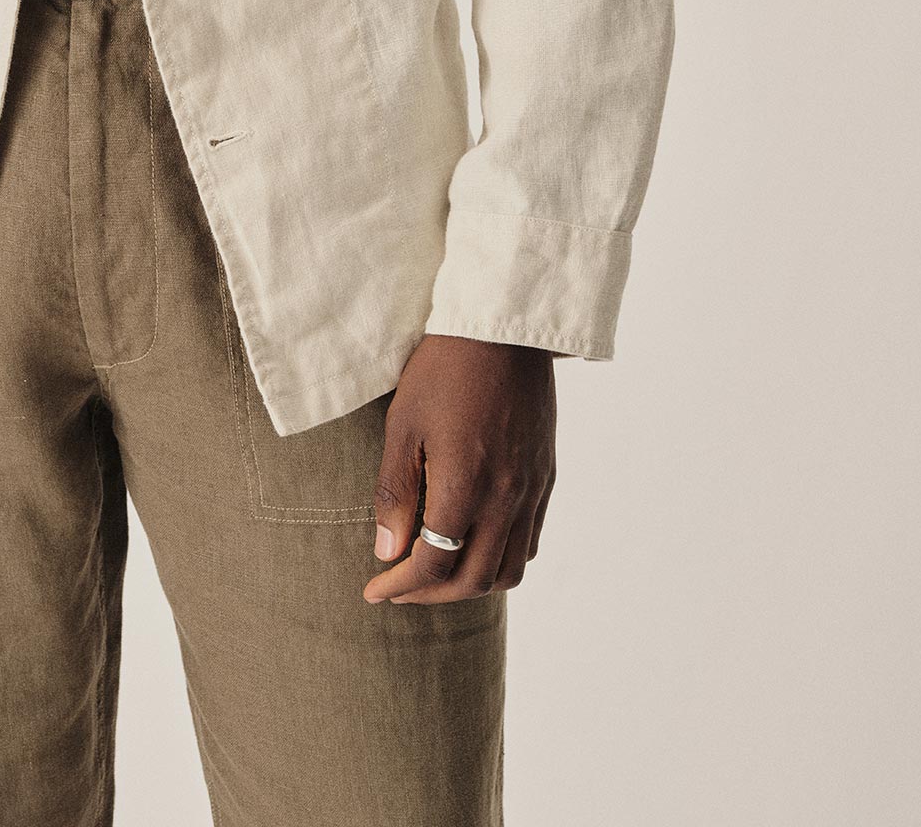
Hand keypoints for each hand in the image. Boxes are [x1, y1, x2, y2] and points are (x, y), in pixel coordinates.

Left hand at [362, 334, 555, 603]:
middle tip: (399, 587)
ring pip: (510, 570)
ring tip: (436, 574)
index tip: (373, 591)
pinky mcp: (546, 475)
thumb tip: (386, 551)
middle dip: (431, 594)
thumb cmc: (443, 369)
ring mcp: (532, 489)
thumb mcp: (403, 425)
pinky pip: (531, 540)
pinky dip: (502, 559)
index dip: (401, 586)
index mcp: (466, 487)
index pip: (434, 565)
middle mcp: (506, 498)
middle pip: (473, 580)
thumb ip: (395, 493)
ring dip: (470, 585)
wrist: (502, 327)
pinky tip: (476, 544)